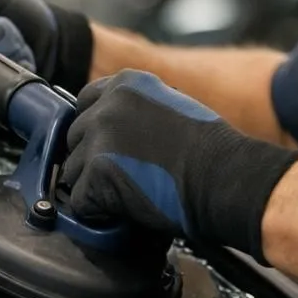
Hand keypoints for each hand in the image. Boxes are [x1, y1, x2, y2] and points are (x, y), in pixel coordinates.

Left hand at [62, 71, 297, 263]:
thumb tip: (114, 134)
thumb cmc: (212, 152)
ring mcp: (99, 138)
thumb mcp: (170, 109)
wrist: (224, 177)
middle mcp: (107, 105)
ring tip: (130, 194)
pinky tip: (125, 210)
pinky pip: (80, 201)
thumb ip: (136, 113)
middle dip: (93, 162)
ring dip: (94, 188)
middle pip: (75, 139)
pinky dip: (98, 212)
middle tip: (124, 179)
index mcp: (126, 84)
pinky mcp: (96, 173)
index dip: (95, 133)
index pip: (84, 104)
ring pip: (73, 172)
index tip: (110, 151)